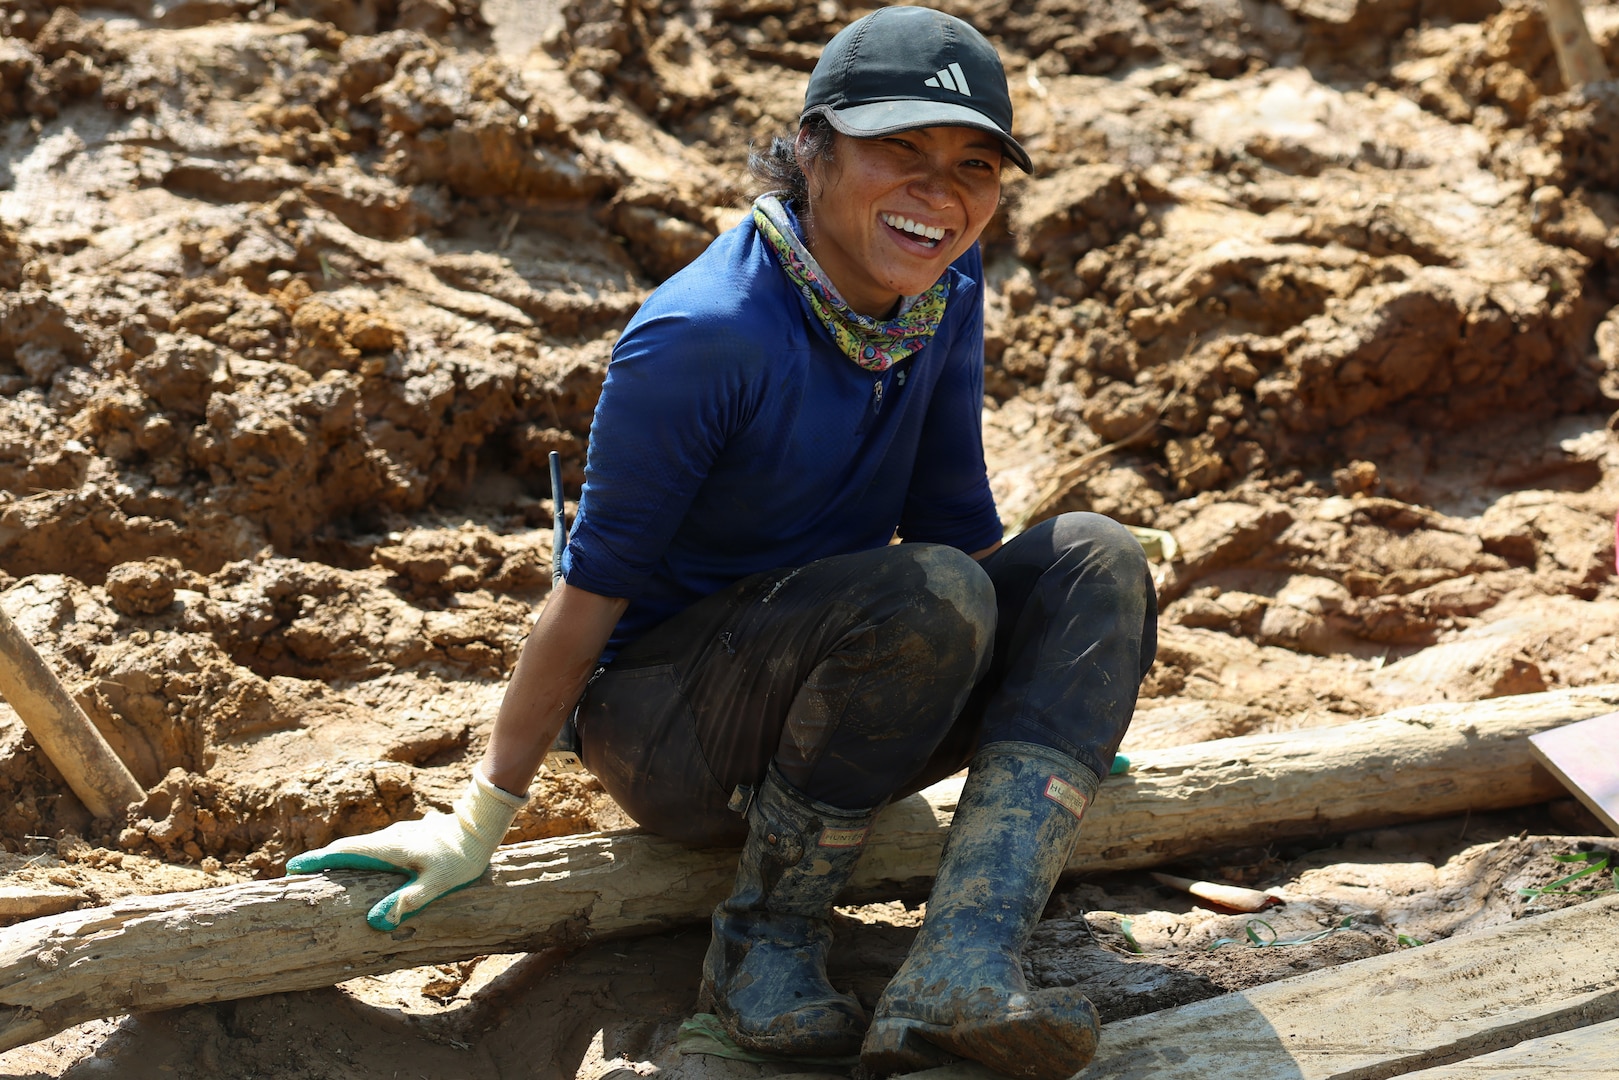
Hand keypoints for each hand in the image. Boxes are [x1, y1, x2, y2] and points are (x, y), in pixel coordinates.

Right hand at [286, 767, 525, 930]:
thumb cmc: (461, 859)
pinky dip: (361, 855)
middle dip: (322, 860)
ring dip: (341, 857)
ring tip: (323, 872)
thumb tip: (376, 922)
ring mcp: (398, 834)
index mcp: (389, 849)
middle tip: (297, 873)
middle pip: (348, 848)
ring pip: (363, 845)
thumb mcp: (436, 883)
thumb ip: (408, 901)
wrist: (481, 828)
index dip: (318, 860)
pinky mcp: (408, 835)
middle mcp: (389, 838)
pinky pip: (377, 846)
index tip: (292, 868)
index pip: (344, 853)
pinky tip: (363, 866)